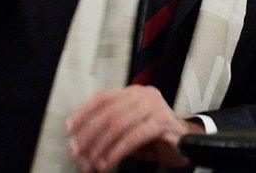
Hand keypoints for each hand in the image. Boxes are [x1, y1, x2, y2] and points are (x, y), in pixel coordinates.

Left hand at [66, 85, 203, 170]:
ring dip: (101, 147)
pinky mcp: (163, 122)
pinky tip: (108, 162)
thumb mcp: (129, 129)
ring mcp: (155, 107)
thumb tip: (82, 142)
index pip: (104, 97)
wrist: (185, 143)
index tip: (70, 128)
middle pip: (109, 113)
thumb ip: (110, 129)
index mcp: (133, 92)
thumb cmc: (154, 136)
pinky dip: (117, 152)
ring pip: (119, 125)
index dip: (85, 111)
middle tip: (78, 151)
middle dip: (89, 135)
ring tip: (91, 163)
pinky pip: (134, 137)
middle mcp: (144, 95)